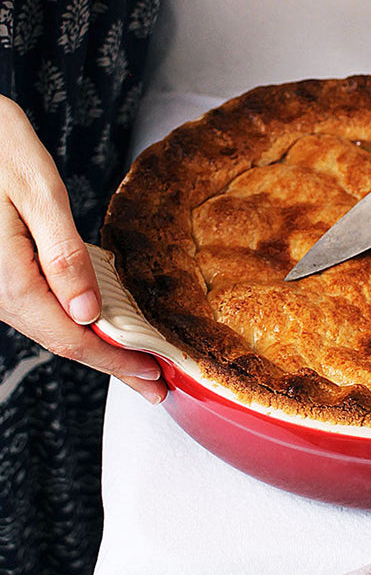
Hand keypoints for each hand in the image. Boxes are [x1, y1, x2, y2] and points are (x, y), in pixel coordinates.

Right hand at [0, 96, 165, 402]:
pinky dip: (74, 318)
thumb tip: (88, 312)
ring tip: (134, 359)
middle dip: (109, 363)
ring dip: (93, 345)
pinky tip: (98, 321)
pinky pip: (39, 304)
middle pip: (60, 340)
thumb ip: (63, 254)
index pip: (70, 337)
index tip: (152, 377)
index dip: (114, 362)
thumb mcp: (38, 191)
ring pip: (48, 325)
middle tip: (152, 383)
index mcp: (8, 277)